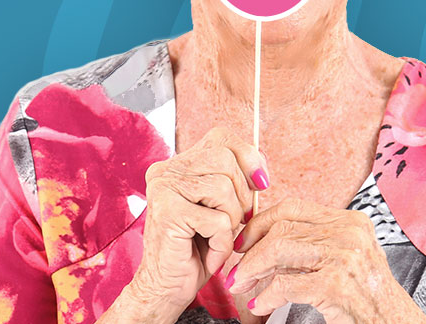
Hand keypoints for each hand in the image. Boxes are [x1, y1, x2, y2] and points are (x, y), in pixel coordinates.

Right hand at [130, 126, 270, 311]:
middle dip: (242, 196)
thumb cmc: (197, 248)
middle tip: (231, 222)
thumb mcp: (221, 207)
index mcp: (179, 164)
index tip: (260, 183)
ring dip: (231, 222)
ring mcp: (164, 189)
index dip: (248, 157)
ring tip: (216, 238)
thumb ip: (234, 181)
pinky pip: (218, 221)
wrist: (167, 287)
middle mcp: (166, 170)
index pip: (222, 137)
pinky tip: (208, 253)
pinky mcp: (168, 212)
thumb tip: (260, 172)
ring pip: (224, 189)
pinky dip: (222, 243)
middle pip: (226, 161)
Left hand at [226, 197, 425, 322]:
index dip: (260, 222)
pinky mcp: (335, 284)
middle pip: (281, 228)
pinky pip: (285, 284)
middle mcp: (348, 233)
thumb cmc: (369, 298)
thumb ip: (315, 245)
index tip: (244, 241)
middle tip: (237, 270)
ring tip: (242, 286)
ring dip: (252, 270)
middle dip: (251, 250)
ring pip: (278, 250)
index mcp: (350, 221)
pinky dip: (266, 296)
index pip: (293, 207)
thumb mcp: (348, 259)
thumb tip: (265, 244)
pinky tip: (261, 305)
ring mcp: (343, 257)